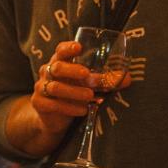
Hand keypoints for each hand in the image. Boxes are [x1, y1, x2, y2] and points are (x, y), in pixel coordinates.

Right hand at [11, 41, 133, 157]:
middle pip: (57, 67)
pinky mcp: (39, 103)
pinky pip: (53, 104)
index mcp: (59, 62)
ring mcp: (41, 87)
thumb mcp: (89, 86)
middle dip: (73, 70)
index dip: (68, 48)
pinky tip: (83, 110)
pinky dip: (70, 107)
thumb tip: (128, 78)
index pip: (60, 50)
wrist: (54, 119)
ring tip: (90, 96)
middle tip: (87, 75)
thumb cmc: (74, 94)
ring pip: (55, 87)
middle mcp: (47, 72)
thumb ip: (106, 81)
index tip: (79, 47)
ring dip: (74, 92)